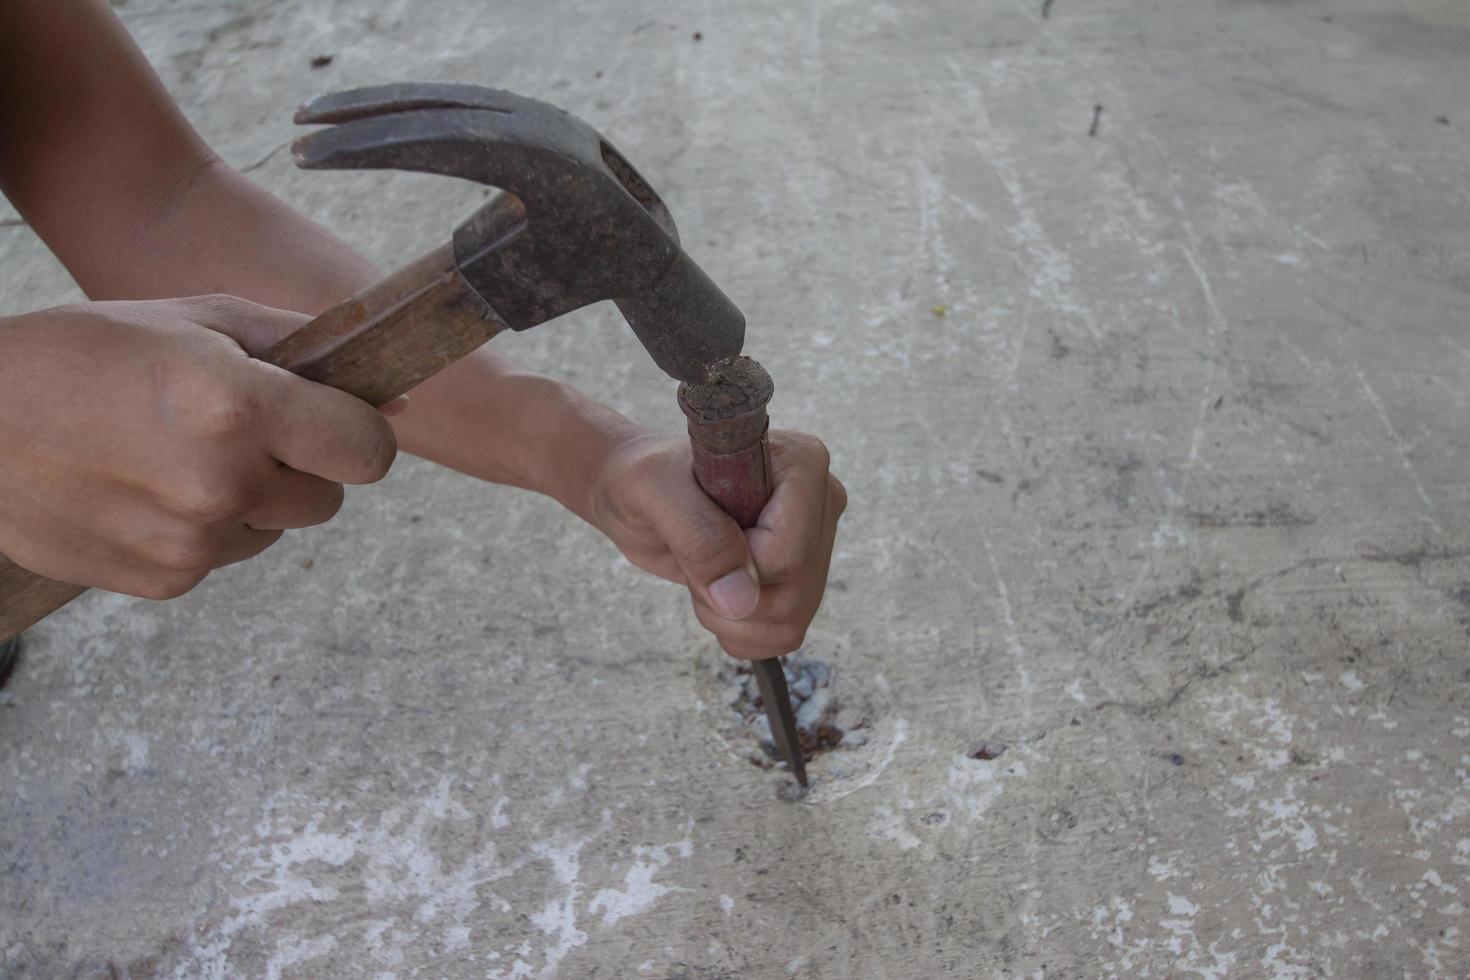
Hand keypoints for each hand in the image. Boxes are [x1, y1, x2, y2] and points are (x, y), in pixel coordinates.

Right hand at [0, 295, 397, 598]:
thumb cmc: (84, 353)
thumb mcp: (196, 318)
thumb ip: (302, 349)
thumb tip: (392, 399)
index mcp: (239, 408)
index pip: (369, 451)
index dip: (355, 432)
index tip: (328, 419)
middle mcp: (221, 483)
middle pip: (329, 500)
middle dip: (300, 466)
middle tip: (234, 431)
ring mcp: (191, 542)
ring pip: (276, 531)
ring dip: (249, 500)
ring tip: (174, 455)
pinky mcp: (163, 581)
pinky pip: (223, 558)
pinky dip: (201, 531)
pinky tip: (145, 490)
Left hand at [589, 430, 846, 659]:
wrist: (638, 493)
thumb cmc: (645, 477)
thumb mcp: (654, 491)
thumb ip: (698, 536)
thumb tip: (742, 600)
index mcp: (801, 464)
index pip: (788, 555)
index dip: (734, 566)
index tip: (696, 533)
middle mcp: (820, 504)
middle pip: (794, 596)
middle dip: (727, 597)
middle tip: (692, 554)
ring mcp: (815, 545)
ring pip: (789, 623)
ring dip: (729, 618)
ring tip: (701, 572)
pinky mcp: (800, 579)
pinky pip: (782, 636)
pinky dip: (739, 631)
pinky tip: (715, 593)